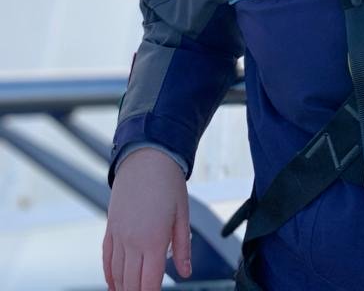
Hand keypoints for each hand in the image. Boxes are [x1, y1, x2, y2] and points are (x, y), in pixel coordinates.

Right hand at [102, 147, 190, 290]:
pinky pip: (106, 259)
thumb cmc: (168, 182)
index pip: (149, 283)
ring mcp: (118, 236)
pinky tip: (114, 284)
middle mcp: (132, 241)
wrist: (146, 157)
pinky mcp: (110, 228)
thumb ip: (182, 247)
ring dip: (123, 289)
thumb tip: (185, 272)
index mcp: (154, 240)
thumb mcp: (182, 214)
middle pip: (131, 283)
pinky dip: (110, 275)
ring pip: (117, 275)